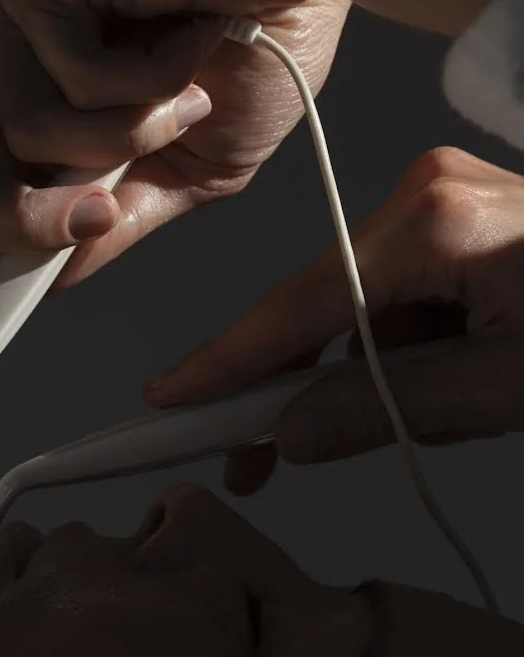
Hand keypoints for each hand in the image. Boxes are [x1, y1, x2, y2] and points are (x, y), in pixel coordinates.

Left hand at [0, 0, 350, 373]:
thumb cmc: (260, 46)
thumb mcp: (196, 172)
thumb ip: (119, 221)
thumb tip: (54, 275)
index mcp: (60, 139)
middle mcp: (24, 87)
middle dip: (31, 218)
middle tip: (106, 204)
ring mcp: (21, 34)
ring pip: (25, 143)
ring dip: (128, 135)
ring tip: (183, 84)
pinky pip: (63, 87)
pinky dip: (143, 83)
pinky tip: (181, 31)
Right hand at [146, 147, 523, 492]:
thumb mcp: (509, 389)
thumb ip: (388, 410)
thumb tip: (289, 432)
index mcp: (432, 220)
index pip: (299, 307)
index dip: (226, 364)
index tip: (167, 404)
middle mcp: (429, 195)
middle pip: (322, 307)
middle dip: (292, 387)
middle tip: (250, 461)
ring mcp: (449, 205)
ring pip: (362, 312)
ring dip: (357, 379)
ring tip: (377, 435)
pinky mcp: (469, 226)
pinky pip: (404, 301)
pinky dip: (400, 356)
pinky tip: (425, 397)